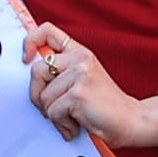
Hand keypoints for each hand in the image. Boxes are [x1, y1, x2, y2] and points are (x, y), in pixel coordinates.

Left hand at [26, 20, 157, 151]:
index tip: (26, 59)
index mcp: (80, 52)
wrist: (131, 121)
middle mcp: (80, 58)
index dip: (30, 42)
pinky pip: (52, 112)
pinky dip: (62, 125)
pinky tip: (77, 125)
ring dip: (54, 114)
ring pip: (43, 97)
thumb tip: (31, 75)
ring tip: (74, 117)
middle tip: (56, 108)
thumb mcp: (83, 79)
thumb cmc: (105, 106)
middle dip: (38, 95)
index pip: (47, 31)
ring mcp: (80, 75)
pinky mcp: (78, 94)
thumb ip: (62, 72)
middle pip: (36, 71)